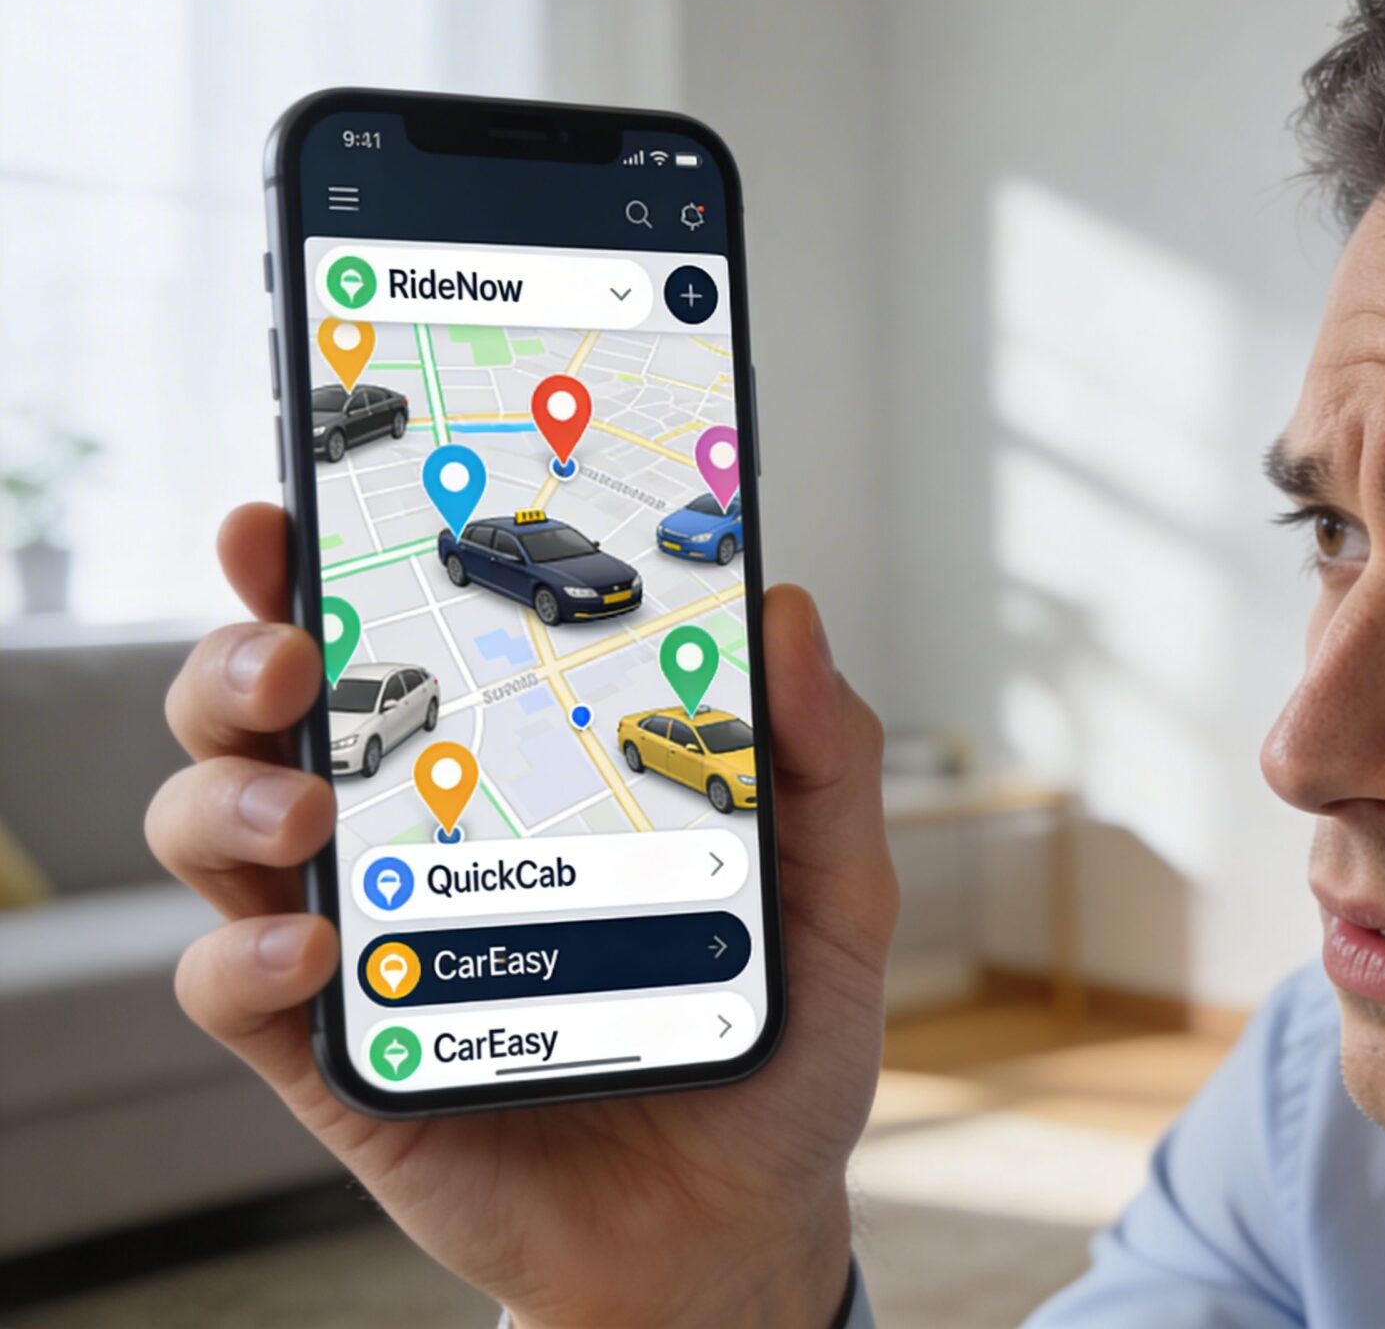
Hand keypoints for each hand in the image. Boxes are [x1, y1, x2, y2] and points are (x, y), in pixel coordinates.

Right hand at [146, 503, 897, 1328]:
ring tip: (305, 805)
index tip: (302, 500)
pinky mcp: (338, 1057)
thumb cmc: (769, 1039)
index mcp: (514, 765)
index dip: (328, 560)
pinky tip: (310, 950)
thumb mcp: (831, 891)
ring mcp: (367, 939)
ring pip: (216, 827)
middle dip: (245, 650)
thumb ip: (822, 758)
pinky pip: (235, 990)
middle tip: (292, 644)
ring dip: (225, 792)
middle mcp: (414, 834)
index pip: (400, 635)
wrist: (736, 1223)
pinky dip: (244, 957)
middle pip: (269, 709)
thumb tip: (786, 610)